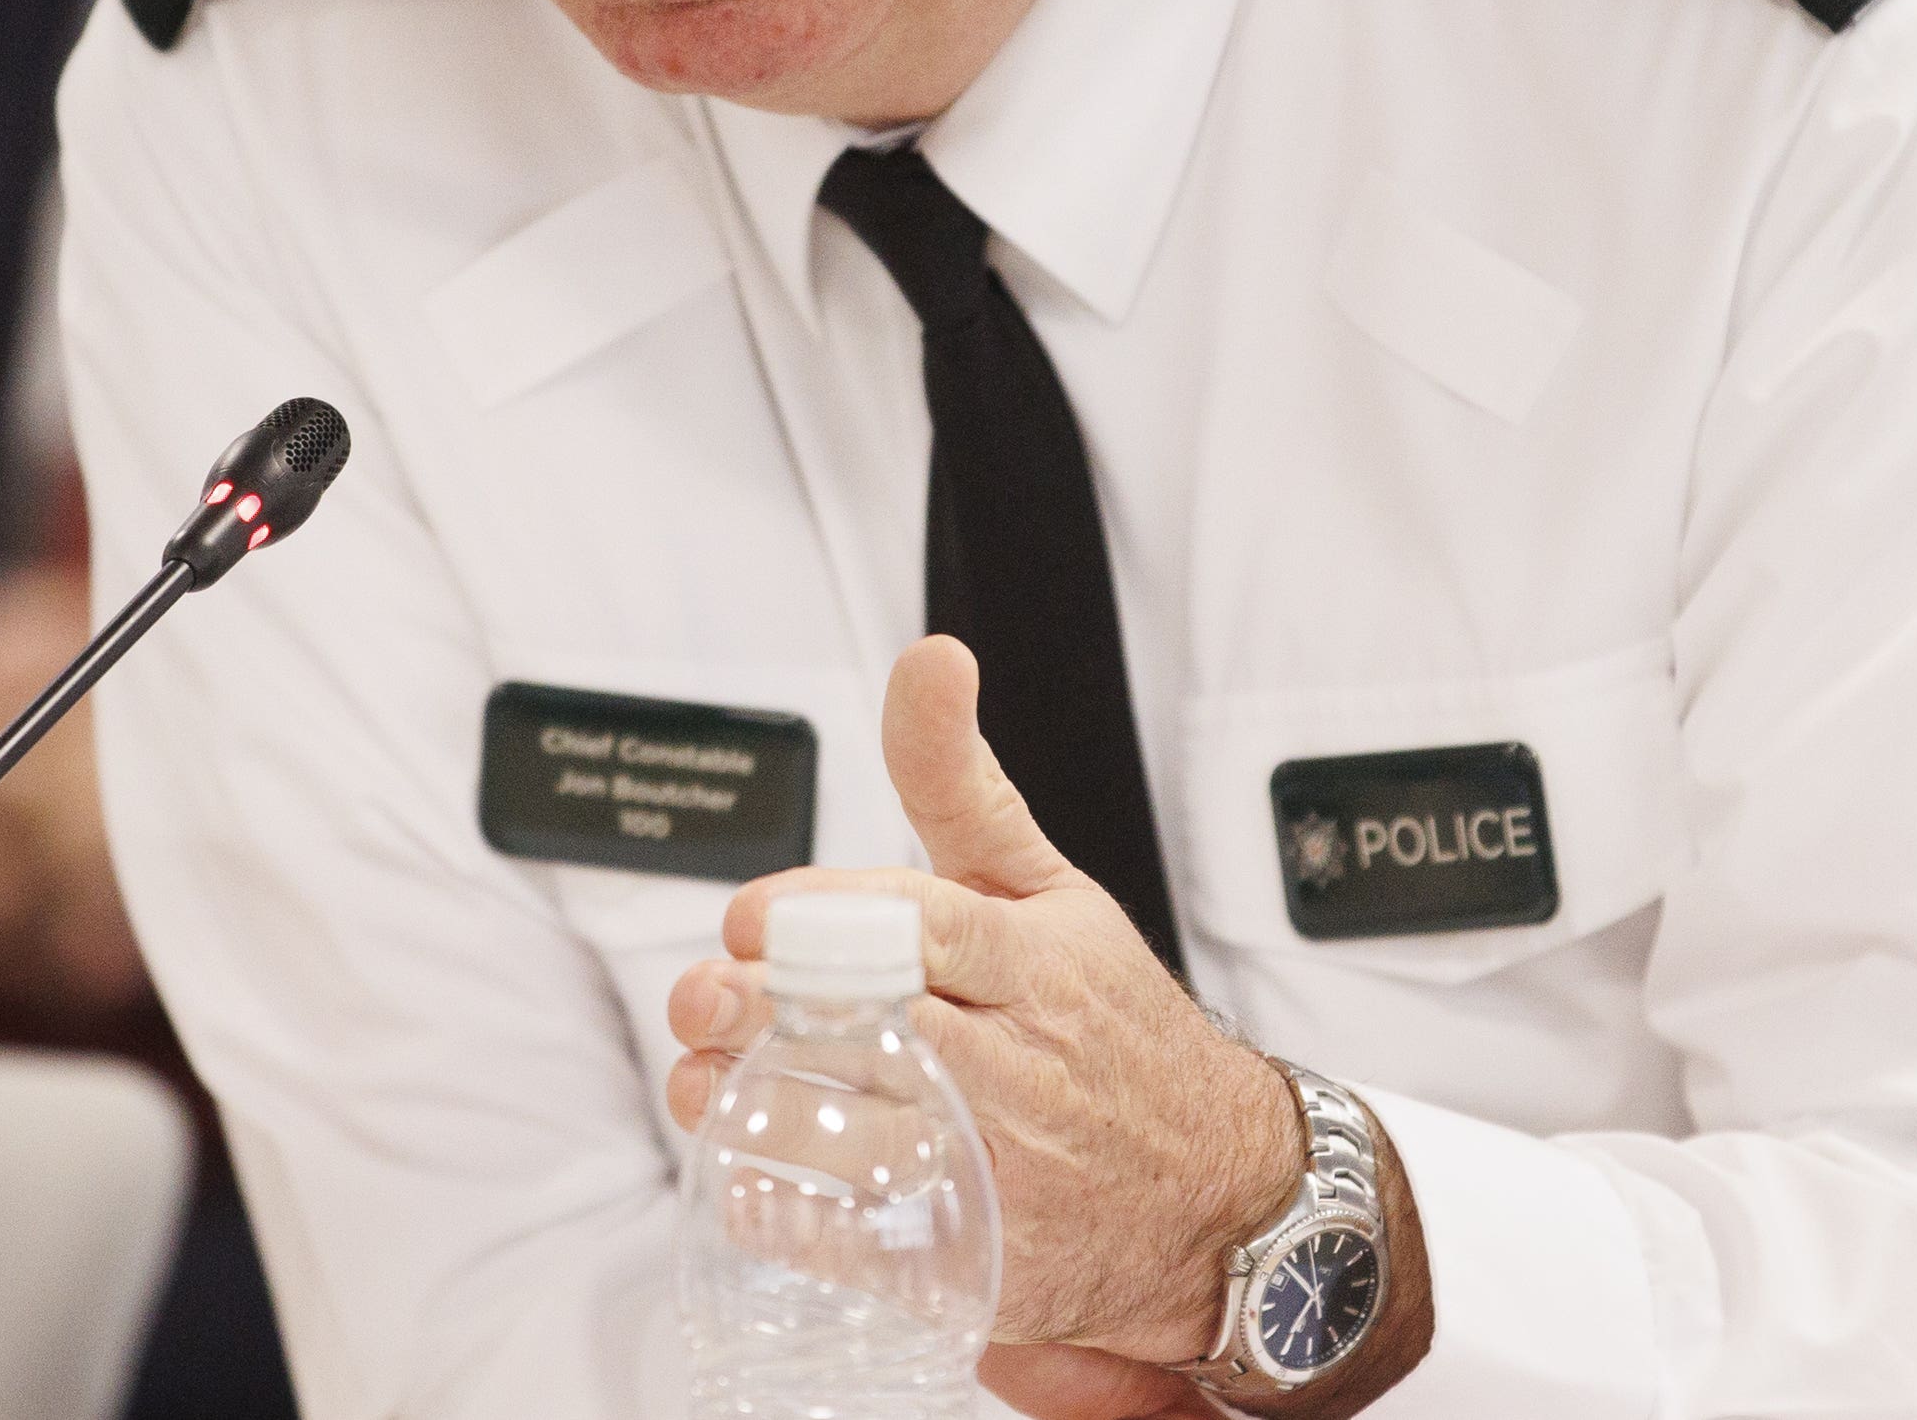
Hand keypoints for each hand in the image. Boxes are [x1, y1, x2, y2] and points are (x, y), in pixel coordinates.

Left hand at [666, 638, 1302, 1396]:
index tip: (746, 917)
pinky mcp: (986, 1259)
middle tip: (699, 997)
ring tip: (699, 1081)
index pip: (926, 926)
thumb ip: (960, 781)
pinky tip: (747, 1176)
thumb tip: (928, 657)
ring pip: (862, 1135)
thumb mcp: (1048, 886)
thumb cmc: (1109, 1023)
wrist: (1217, 1189)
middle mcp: (1021, 1067)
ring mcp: (1005, 1170)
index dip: (823, 918)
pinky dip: (796, 1212)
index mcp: (1035, 965)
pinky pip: (870, 1241)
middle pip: (874, 1031)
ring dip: (756, 1109)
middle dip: (765, 1012)